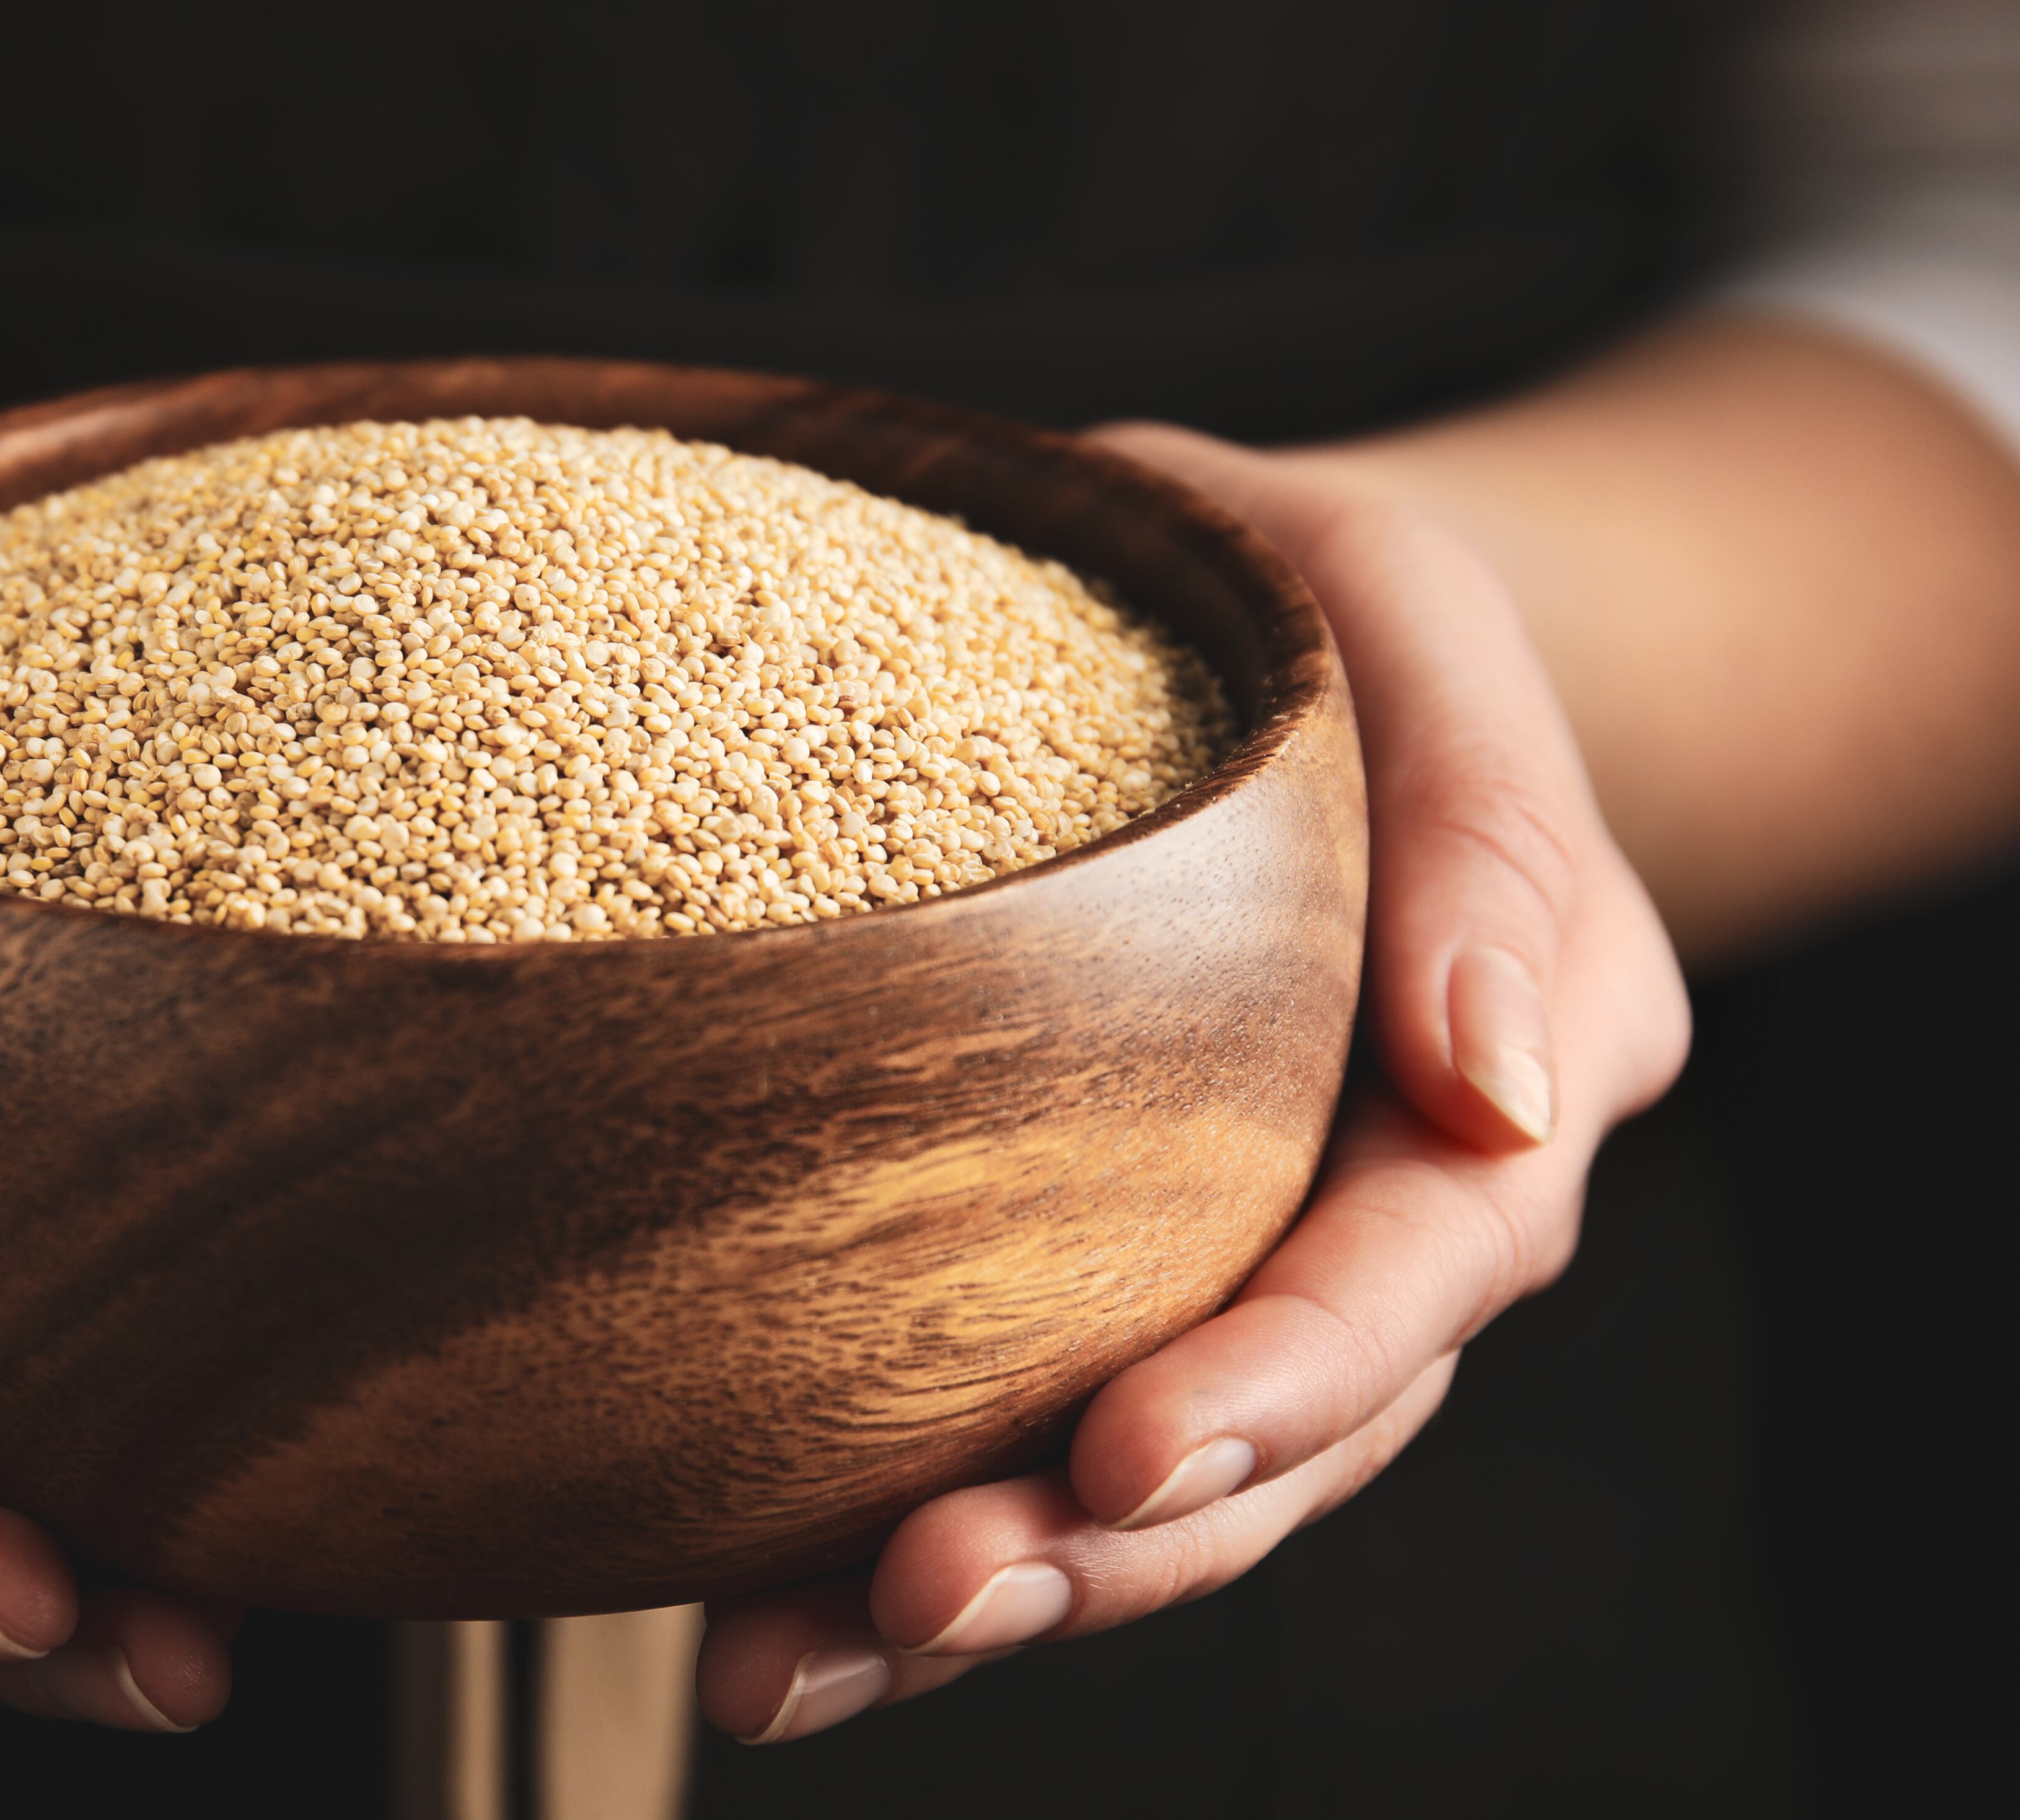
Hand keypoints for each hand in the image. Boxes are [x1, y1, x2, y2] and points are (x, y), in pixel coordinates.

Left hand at [696, 421, 1691, 1742]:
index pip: (1427, 1266)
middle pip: (1287, 1435)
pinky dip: (899, 1505)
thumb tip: (1499, 1077)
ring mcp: (1242, 1247)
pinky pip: (1024, 1407)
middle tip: (926, 1593)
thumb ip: (1490, 834)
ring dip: (990, 1581)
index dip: (1288, 1382)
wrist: (1235, 623)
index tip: (1124, 1456)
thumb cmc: (1319, 602)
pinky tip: (754, 1596)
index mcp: (1509, 1070)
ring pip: (1148, 1473)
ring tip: (792, 1661)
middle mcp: (1389, 1200)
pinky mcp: (1100, 1253)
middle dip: (1112, 1544)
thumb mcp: (1417, 622)